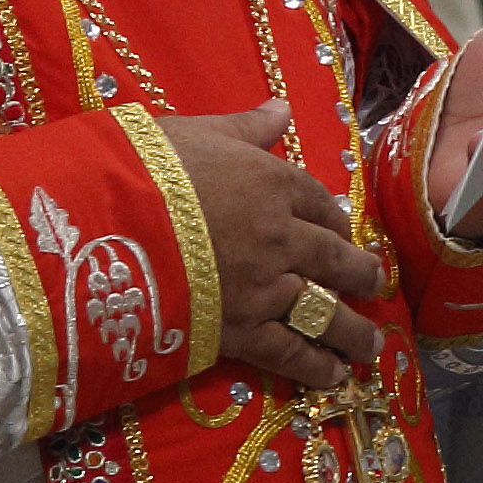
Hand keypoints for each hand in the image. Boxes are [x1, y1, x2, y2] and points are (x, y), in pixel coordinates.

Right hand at [163, 103, 386, 390]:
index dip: (333, 220)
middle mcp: (282, 237)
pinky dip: (314, 365)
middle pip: (334, 258)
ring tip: (370, 347)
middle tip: (376, 284)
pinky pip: (286, 350)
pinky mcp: (238, 330)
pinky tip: (334, 376)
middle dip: (360, 274)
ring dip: (351, 330)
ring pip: (322, 309)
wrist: (106, 227)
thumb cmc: (144, 171)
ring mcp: (264, 286)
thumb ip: (246, 128)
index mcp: (275, 185)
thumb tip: (280, 106)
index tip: (342, 232)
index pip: (319, 204)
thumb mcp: (196, 134)